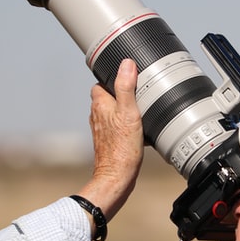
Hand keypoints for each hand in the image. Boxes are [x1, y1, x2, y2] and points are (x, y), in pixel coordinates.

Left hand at [77, 59, 143, 222]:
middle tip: (139, 96)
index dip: (115, 78)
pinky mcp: (109, 141)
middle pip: (109, 96)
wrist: (117, 177)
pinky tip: (140, 131)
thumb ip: (126, 87)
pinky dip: (128, 126)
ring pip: (114, 112)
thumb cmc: (122, 149)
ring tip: (142, 112)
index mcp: (100, 104)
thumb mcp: (129, 113)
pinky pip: (119, 127)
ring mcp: (102, 129)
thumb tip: (126, 64)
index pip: (102, 82)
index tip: (129, 78)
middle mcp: (97, 115)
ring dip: (126, 111)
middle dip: (123, 95)